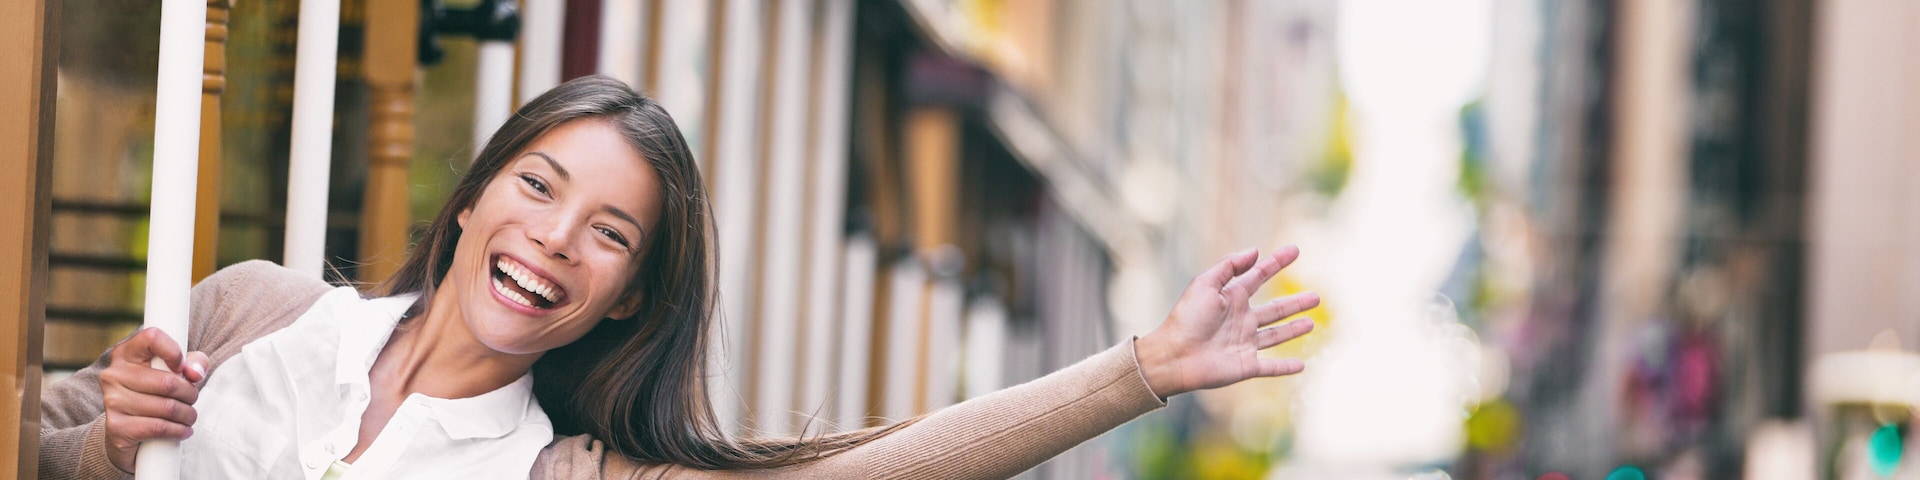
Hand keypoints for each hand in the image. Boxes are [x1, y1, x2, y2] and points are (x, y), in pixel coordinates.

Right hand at [98, 327, 209, 472]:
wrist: (128, 430)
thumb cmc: (156, 393)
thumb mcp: (178, 372)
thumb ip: (194, 363)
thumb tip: (194, 373)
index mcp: (126, 353)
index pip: (152, 337)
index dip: (174, 351)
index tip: (182, 367)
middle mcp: (113, 374)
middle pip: (168, 382)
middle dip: (190, 394)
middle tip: (192, 400)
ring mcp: (111, 400)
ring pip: (167, 407)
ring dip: (187, 415)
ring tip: (188, 416)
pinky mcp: (116, 427)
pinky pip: (158, 427)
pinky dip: (178, 431)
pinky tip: (183, 430)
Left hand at [1136, 246, 1319, 397]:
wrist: (1174, 356)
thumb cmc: (1186, 318)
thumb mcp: (1205, 284)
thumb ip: (1229, 267)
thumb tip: (1254, 250)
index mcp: (1232, 298)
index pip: (1259, 276)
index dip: (1277, 263)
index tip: (1295, 250)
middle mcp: (1241, 320)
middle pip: (1275, 309)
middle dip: (1295, 303)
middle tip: (1316, 296)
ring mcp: (1245, 343)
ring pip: (1276, 335)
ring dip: (1294, 329)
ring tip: (1312, 322)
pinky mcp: (1246, 366)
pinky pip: (1271, 367)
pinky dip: (1286, 367)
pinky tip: (1302, 366)